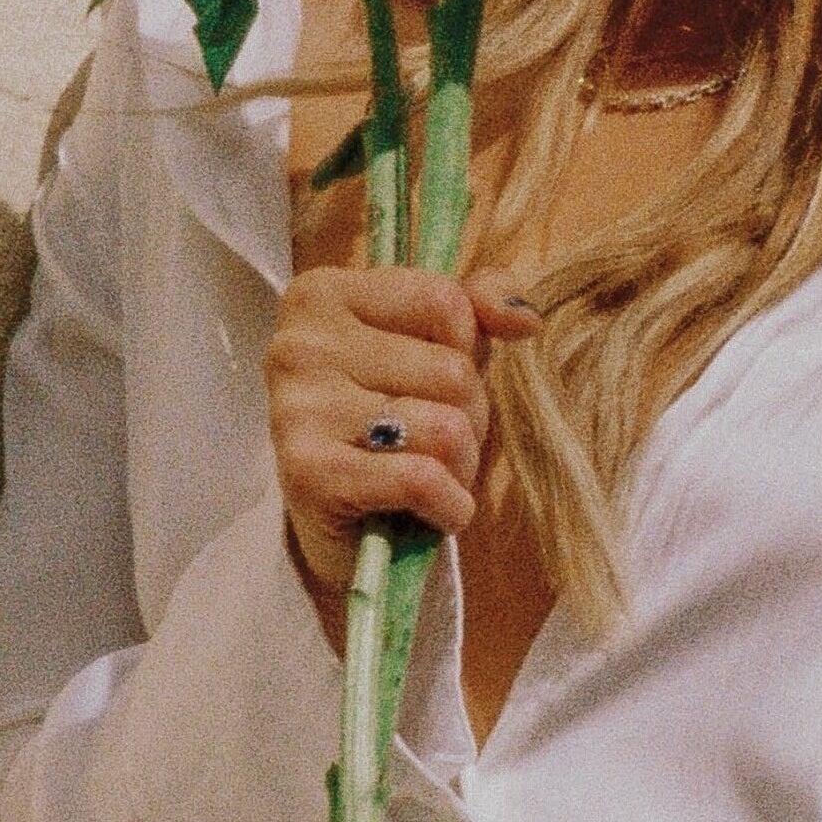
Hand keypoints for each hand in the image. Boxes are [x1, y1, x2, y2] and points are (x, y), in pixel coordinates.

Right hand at [267, 264, 543, 650]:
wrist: (340, 525)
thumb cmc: (390, 417)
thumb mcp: (433, 342)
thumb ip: (477, 302)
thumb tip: (524, 317)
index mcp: (321, 295)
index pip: (444, 302)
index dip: (466, 349)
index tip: (433, 379)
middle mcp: (298, 345)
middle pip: (452, 371)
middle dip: (468, 416)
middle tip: (434, 441)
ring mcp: (297, 409)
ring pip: (445, 428)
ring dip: (461, 466)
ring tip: (432, 475)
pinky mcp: (309, 474)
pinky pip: (422, 480)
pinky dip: (449, 506)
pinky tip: (433, 510)